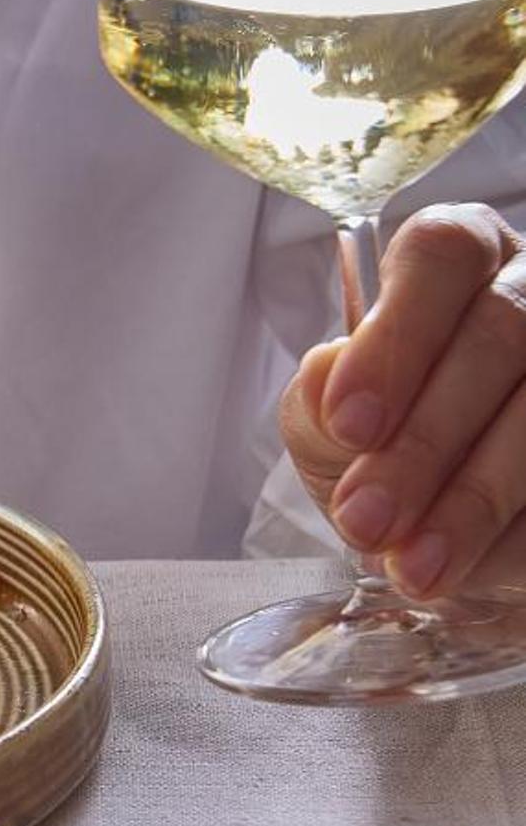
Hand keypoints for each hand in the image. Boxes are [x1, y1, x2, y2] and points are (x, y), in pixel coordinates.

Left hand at [281, 204, 525, 599]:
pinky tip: (473, 571)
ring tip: (415, 568)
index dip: (397, 337)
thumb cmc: (385, 453)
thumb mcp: (331, 431)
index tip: (349, 424)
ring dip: (478, 496)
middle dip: (428, 439)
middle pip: (505, 332)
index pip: (441, 254)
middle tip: (366, 520)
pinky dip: (521, 536)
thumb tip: (330, 379)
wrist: (449, 533)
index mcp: (457, 261)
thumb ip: (321, 405)